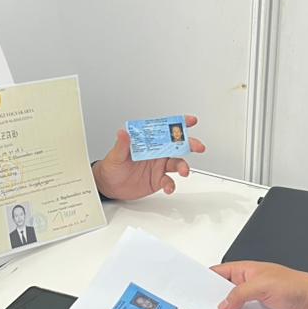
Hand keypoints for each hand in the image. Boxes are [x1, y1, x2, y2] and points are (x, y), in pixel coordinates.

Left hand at [91, 115, 206, 200]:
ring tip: (184, 171)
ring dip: (183, 166)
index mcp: (148, 142)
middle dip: (189, 144)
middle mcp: (156, 152)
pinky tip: (169, 187)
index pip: (164, 130)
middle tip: (197, 146)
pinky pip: (169, 181)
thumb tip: (123, 133)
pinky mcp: (158, 180)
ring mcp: (158, 166)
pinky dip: (171, 184)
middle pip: (177, 146)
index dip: (178, 124)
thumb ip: (122, 145)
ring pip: (177, 163)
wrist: (109, 186)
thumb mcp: (115, 155)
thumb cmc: (112, 167)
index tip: (190, 121)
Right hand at [212, 261, 307, 308]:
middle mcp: (247, 285)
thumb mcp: (263, 285)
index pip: (217, 274)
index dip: (204, 281)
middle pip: (223, 294)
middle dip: (213, 303)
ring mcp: (254, 301)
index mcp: (245, 271)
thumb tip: (223, 304)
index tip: (192, 292)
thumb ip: (241, 293)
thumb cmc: (296, 286)